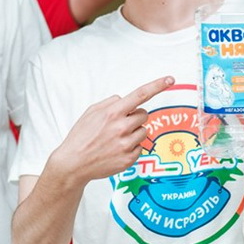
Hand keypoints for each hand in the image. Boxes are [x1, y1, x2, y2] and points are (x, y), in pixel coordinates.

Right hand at [50, 76, 173, 183]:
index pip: (140, 95)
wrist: (73, 164)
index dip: (157, 85)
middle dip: (135, 117)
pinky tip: (116, 150)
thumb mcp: (91, 112)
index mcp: (113, 113)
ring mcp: (126, 144)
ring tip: (116, 139)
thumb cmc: (81, 136)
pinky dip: (131, 147)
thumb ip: (111, 103)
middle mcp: (122, 127)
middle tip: (119, 124)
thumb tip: (125, 100)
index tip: (170, 79)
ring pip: (144, 131)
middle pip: (144, 114)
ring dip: (134, 132)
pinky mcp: (129, 159)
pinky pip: (140, 147)